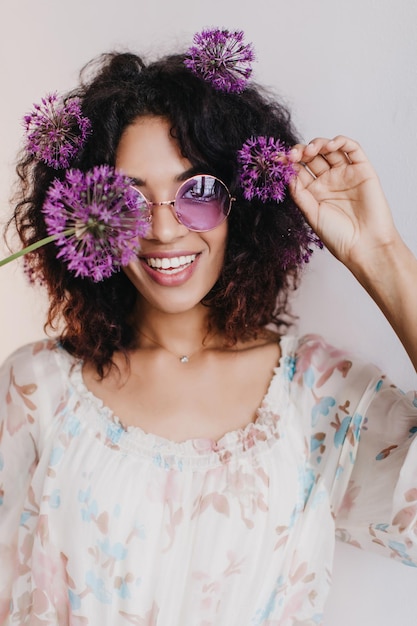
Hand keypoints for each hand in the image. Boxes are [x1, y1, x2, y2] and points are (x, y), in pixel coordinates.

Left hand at [289, 135, 397, 269]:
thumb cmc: (338, 236)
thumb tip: (287, 174)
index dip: (288, 163)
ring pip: (330, 149)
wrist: (364, 245)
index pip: (299, 170)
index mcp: (314, 191)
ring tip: (310, 151)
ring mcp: (346, 174)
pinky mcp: (363, 170)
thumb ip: (299, 194)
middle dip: (301, 152)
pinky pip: (352, 149)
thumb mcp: (311, 215)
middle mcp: (329, 180)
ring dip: (318, 144)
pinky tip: (330, 146)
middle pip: (312, 157)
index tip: (276, 159)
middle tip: (293, 155)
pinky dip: (341, 141)